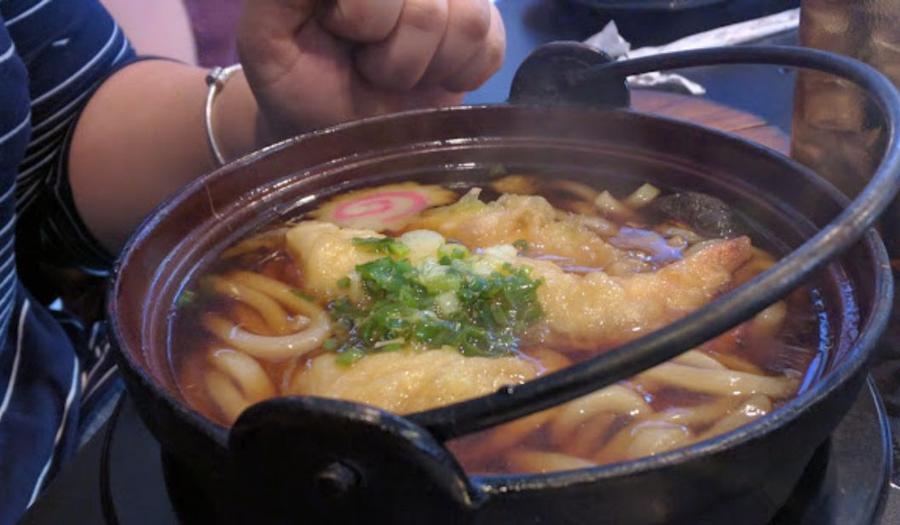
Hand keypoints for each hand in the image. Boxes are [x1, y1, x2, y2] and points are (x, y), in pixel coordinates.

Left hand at [237, 0, 505, 137]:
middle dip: (393, 54)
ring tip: (395, 74)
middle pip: (429, 6)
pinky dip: (459, 75)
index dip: (366, 15)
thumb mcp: (267, 37)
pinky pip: (491, 45)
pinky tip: (430, 77)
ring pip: (468, 23)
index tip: (340, 31)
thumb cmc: (296, 81)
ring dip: (423, 68)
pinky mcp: (484, 25)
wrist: (337, 125)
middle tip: (367, 64)